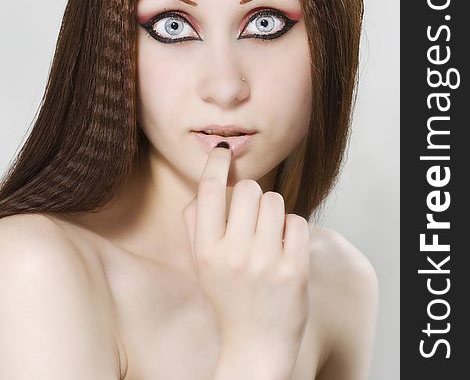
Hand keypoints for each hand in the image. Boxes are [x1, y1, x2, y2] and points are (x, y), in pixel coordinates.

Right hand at [182, 144, 309, 375]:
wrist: (256, 345)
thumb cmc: (228, 296)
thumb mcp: (200, 263)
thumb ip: (196, 222)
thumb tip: (210, 177)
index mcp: (206, 251)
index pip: (208, 191)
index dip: (216, 163)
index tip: (224, 149)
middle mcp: (233, 255)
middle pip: (247, 188)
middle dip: (251, 195)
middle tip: (251, 217)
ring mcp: (266, 263)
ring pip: (275, 200)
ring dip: (273, 211)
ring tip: (269, 234)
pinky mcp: (295, 270)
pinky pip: (298, 221)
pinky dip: (293, 229)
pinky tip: (285, 248)